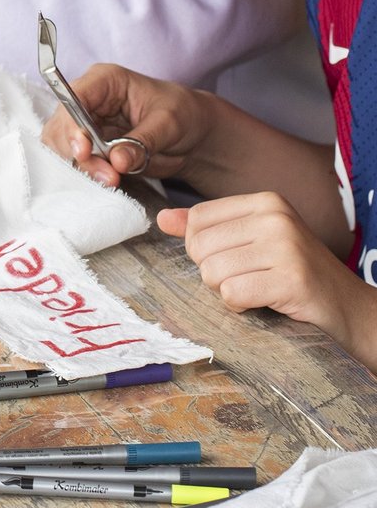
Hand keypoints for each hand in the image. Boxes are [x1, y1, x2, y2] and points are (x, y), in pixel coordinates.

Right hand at [41, 63, 214, 186]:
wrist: (193, 137)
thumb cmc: (184, 114)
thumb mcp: (169, 123)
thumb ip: (143, 141)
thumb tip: (116, 160)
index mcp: (105, 80)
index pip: (74, 97)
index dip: (72, 124)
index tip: (83, 151)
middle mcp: (89, 100)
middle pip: (62, 125)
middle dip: (78, 153)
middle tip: (107, 175)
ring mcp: (87, 126)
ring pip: (64, 148)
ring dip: (82, 167)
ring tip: (112, 180)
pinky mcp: (91, 149)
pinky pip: (76, 163)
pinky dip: (86, 174)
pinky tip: (107, 182)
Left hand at [158, 192, 355, 332]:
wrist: (345, 305)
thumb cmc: (292, 272)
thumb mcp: (252, 239)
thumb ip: (207, 227)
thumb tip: (162, 218)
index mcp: (265, 200)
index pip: (198, 219)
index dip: (202, 248)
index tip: (231, 258)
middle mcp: (275, 216)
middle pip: (201, 247)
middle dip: (214, 273)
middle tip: (247, 278)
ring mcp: (285, 246)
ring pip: (213, 273)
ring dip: (228, 292)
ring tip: (257, 288)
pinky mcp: (291, 279)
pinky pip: (233, 295)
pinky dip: (241, 307)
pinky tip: (264, 302)